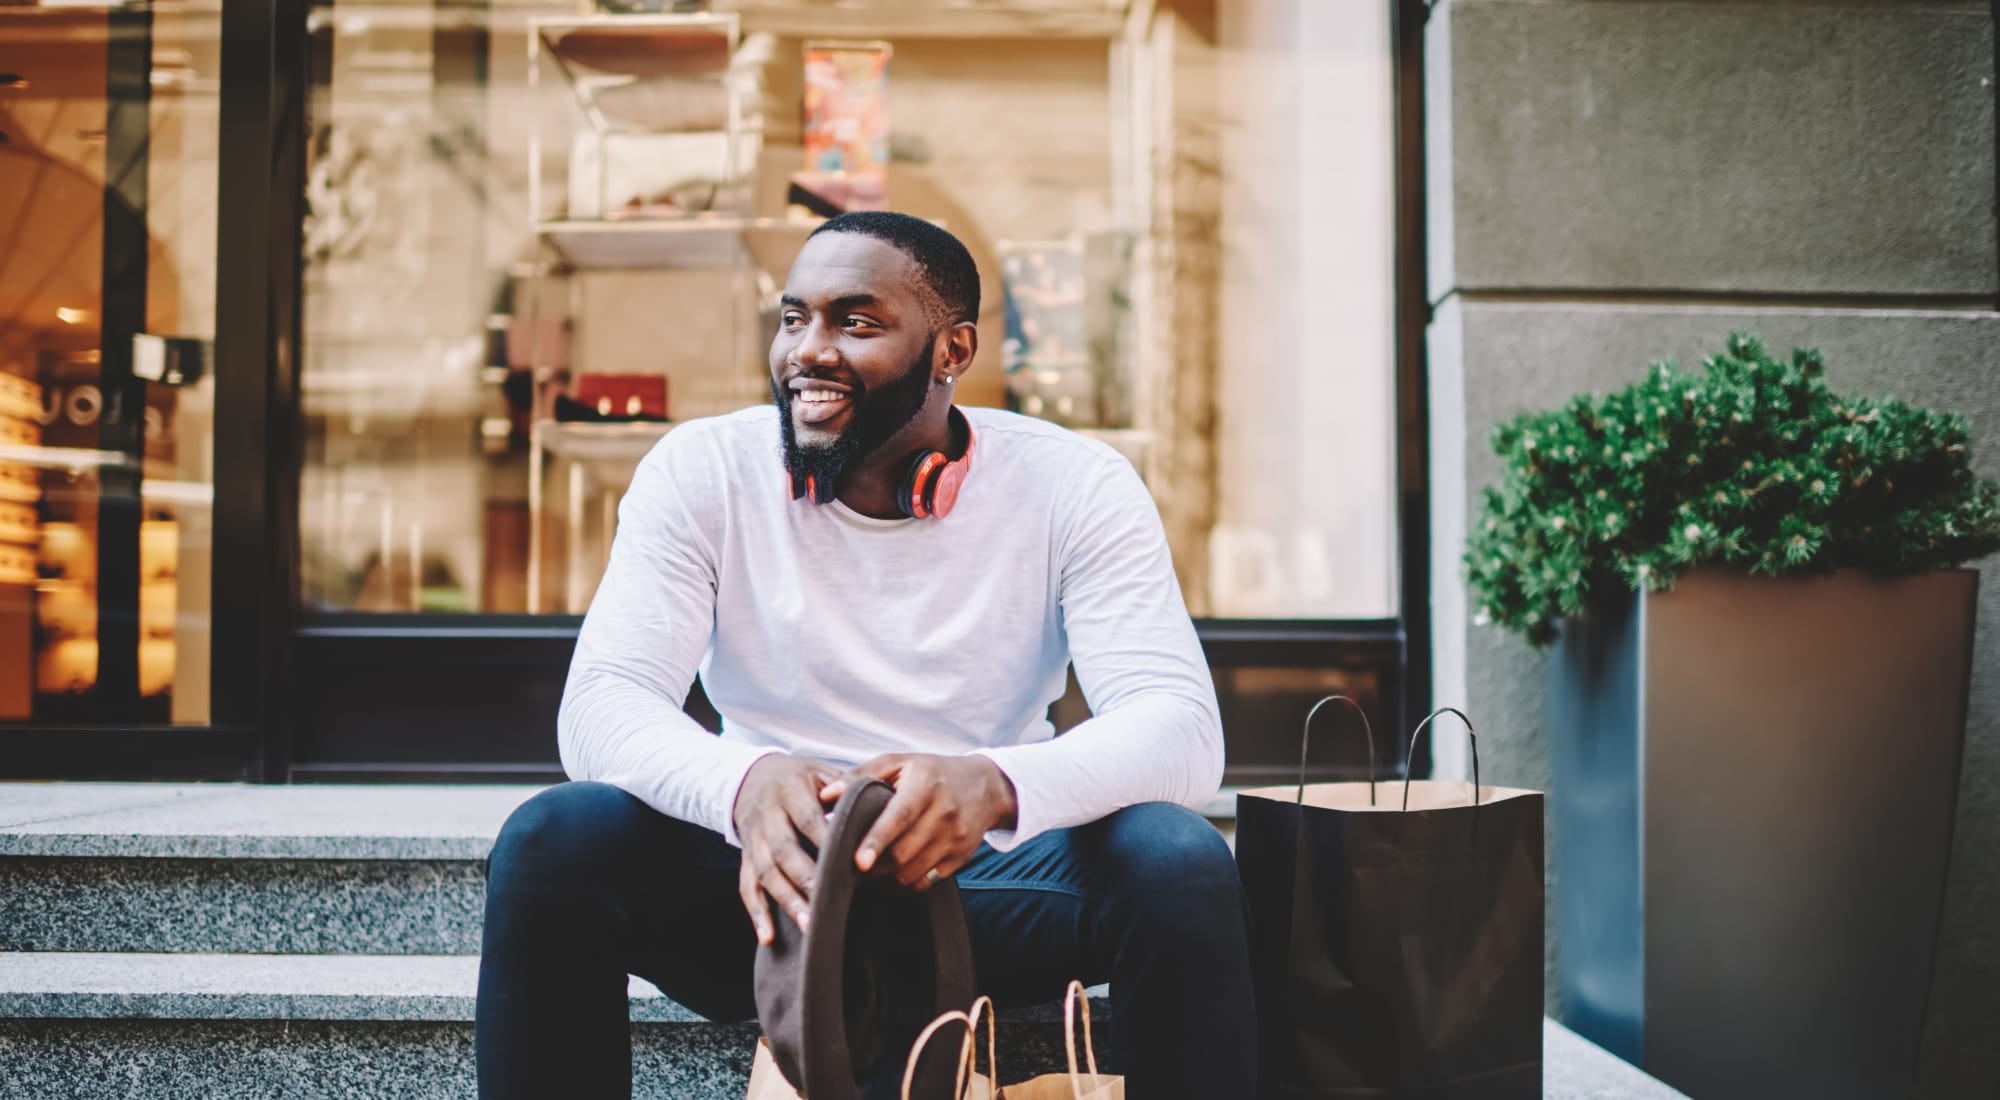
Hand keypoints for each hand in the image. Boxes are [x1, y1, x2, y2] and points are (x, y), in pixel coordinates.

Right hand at [732, 754, 840, 945]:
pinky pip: (746, 887)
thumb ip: (846, 789)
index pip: (807, 818)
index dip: (824, 840)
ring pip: (765, 872)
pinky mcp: (746, 857)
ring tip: (808, 924)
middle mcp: (768, 815)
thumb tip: (880, 808)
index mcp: (790, 790)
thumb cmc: (800, 778)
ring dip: (785, 900)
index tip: (847, 860)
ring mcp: (754, 838)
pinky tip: (768, 936)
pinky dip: (756, 913)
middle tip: (826, 901)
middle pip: (783, 849)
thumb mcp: (821, 772)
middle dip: (804, 877)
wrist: (753, 777)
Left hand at [821, 754, 1018, 890]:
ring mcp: (956, 838)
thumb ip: (860, 775)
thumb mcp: (899, 762)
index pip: (899, 818)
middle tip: (852, 866)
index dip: (876, 841)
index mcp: (926, 786)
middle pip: (904, 853)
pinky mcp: (961, 858)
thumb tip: (825, 796)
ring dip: (888, 878)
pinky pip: (928, 882)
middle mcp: (945, 813)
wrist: (985, 786)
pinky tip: (893, 876)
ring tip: (871, 870)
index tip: (857, 861)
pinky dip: (906, 884)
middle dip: (875, 866)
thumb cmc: (932, 772)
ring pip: (914, 872)